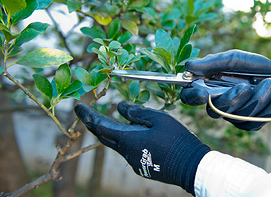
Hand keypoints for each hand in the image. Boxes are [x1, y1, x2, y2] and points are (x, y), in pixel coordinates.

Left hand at [74, 101, 209, 194]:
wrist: (191, 166)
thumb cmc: (176, 140)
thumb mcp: (158, 119)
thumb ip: (137, 112)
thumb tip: (120, 107)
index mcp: (128, 139)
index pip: (100, 126)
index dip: (87, 115)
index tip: (77, 107)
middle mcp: (126, 153)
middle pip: (104, 136)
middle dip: (94, 124)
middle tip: (87, 114)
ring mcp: (134, 161)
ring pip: (117, 144)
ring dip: (112, 132)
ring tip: (112, 121)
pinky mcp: (142, 167)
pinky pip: (128, 150)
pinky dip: (126, 140)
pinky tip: (134, 134)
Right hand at [180, 49, 270, 130]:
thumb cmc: (252, 67)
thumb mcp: (234, 58)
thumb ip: (213, 63)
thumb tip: (189, 66)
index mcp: (208, 87)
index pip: (190, 97)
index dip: (193, 97)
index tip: (203, 93)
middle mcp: (218, 104)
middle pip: (215, 111)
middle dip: (232, 99)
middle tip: (246, 87)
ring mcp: (234, 116)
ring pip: (238, 116)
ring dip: (257, 100)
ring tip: (270, 84)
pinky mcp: (250, 124)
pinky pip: (254, 122)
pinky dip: (268, 108)